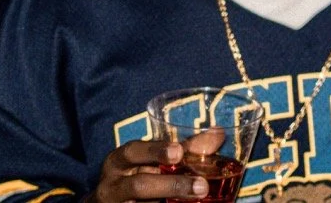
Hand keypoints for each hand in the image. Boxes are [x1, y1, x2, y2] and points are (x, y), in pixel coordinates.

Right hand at [85, 141, 206, 202]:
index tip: (178, 151)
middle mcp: (112, 185)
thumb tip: (218, 134)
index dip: (156, 150)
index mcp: (118, 161)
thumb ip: (185, 149)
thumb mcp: (153, 160)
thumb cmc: (137, 173)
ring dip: (171, 200)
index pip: (133, 151)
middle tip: (202, 186)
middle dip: (171, 185)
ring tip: (198, 197)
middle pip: (139, 185)